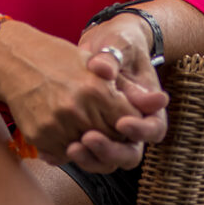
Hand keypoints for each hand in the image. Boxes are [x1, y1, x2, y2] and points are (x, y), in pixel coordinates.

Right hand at [0, 21, 148, 164]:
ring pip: (87, 153)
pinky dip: (67, 148)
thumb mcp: (91, 62)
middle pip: (109, 141)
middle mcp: (77, 110)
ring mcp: (57, 126)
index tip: (124, 121)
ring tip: (83, 129)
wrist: (12, 58)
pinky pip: (63, 155)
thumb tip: (159, 101)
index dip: (129, 125)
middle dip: (111, 137)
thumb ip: (122, 86)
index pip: (127, 123)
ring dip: (89, 146)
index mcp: (95, 89)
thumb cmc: (54, 56)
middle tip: (105, 127)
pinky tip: (64, 132)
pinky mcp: (40, 136)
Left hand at [70, 15, 168, 172]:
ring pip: (105, 161)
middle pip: (129, 155)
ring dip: (89, 159)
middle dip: (109, 150)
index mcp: (147, 106)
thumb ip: (111, 59)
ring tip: (71, 148)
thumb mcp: (117, 45)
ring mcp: (111, 133)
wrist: (101, 45)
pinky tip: (50, 153)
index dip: (139, 129)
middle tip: (88, 138)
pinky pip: (83, 155)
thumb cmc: (115, 43)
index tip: (122, 123)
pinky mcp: (88, 134)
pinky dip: (67, 156)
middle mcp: (132, 126)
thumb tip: (103, 70)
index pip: (152, 128)